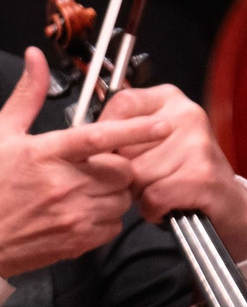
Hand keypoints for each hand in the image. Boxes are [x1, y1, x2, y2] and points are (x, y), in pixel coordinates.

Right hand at [0, 49, 148, 278]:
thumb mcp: (0, 134)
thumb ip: (27, 95)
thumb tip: (34, 58)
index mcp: (44, 154)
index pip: (99, 137)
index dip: (135, 130)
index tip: (163, 125)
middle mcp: (64, 185)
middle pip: (121, 169)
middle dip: (115, 164)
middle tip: (90, 165)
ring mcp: (74, 215)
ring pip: (122, 197)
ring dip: (112, 190)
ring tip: (84, 188)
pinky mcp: (80, 240)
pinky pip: (115, 224)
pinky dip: (106, 215)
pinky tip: (81, 210)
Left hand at [98, 80, 246, 250]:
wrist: (222, 199)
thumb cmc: (178, 168)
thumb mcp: (149, 138)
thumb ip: (120, 130)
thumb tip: (83, 136)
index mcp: (169, 99)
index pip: (120, 103)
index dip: (107, 132)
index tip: (111, 148)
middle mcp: (187, 115)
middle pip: (123, 145)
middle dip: (124, 169)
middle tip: (142, 175)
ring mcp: (197, 145)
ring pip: (136, 174)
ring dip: (138, 191)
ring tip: (157, 188)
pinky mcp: (202, 176)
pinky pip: (153, 196)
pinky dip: (152, 208)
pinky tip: (164, 204)